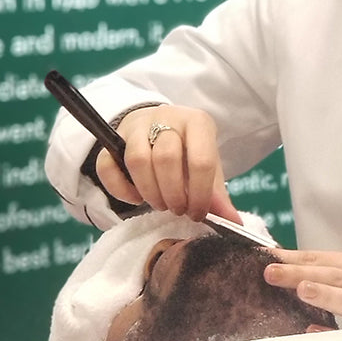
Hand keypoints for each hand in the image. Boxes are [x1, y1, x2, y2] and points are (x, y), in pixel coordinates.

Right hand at [94, 105, 239, 222]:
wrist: (159, 124)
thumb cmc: (189, 150)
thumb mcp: (207, 166)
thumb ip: (217, 194)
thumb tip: (234, 223)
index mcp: (197, 122)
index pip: (201, 161)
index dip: (199, 195)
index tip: (196, 214)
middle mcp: (167, 117)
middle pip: (166, 158)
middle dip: (172, 194)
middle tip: (177, 209)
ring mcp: (137, 125)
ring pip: (137, 160)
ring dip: (149, 191)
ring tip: (160, 204)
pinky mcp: (114, 136)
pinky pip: (107, 164)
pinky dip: (120, 188)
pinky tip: (135, 198)